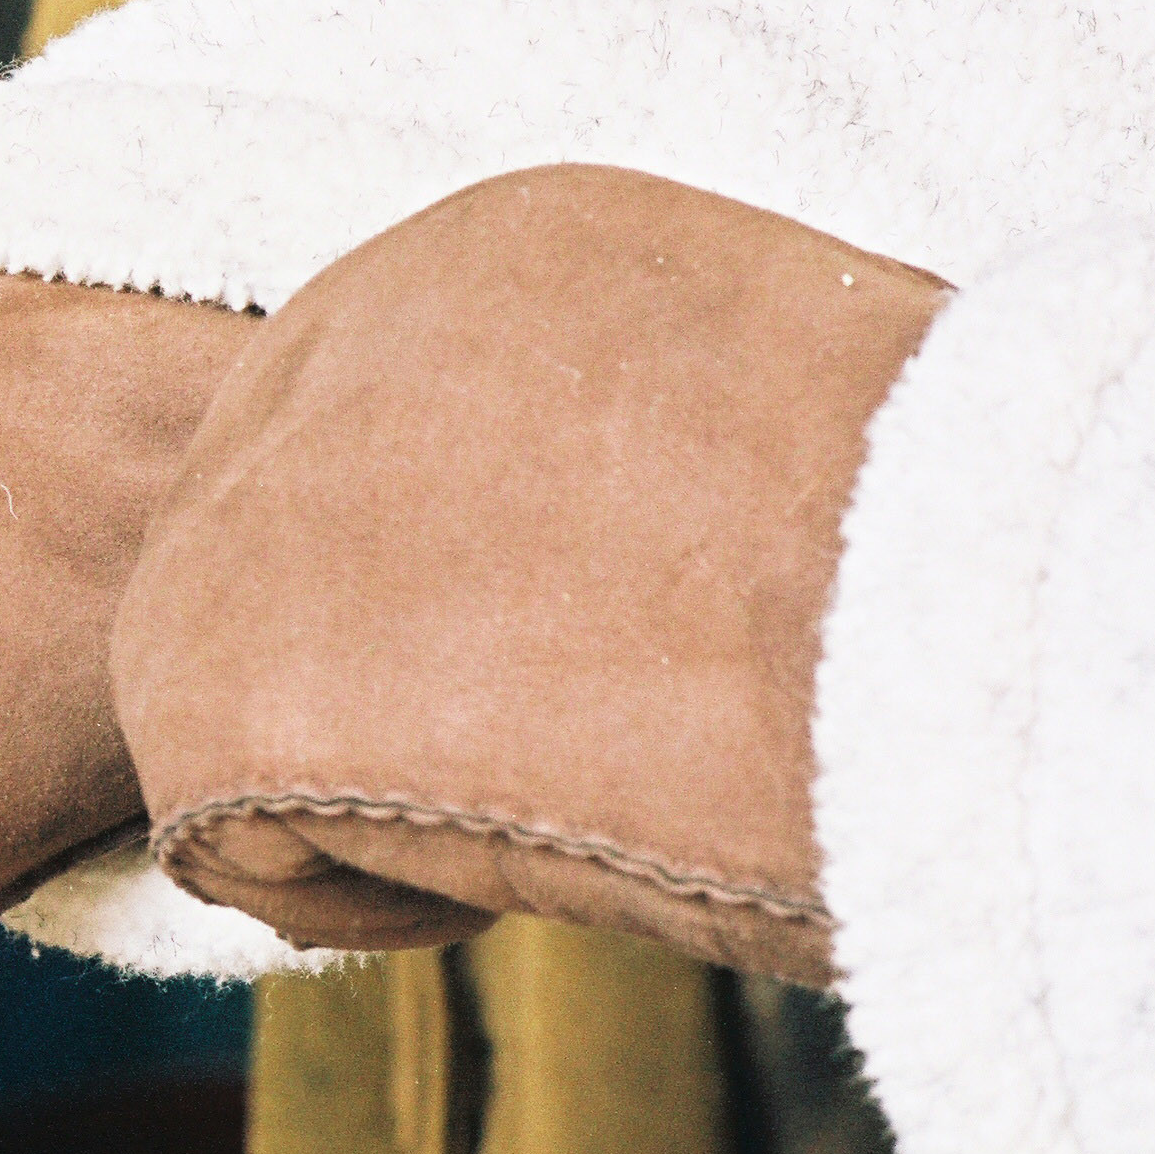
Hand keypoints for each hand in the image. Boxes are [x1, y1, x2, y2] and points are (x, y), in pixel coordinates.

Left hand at [116, 166, 947, 986]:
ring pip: (231, 701)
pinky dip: (359, 900)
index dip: (471, 592)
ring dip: (375, 795)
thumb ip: (621, 450)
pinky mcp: (208, 691)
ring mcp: (242, 512)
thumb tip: (605, 558)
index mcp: (483, 253)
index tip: (618, 652)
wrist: (946, 632)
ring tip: (564, 798)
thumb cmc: (941, 552)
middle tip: (573, 753)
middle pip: (272, 567)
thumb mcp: (765, 415)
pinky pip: (224, 844)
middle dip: (384, 689)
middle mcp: (327, 341)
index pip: (378, 450)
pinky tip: (507, 878)